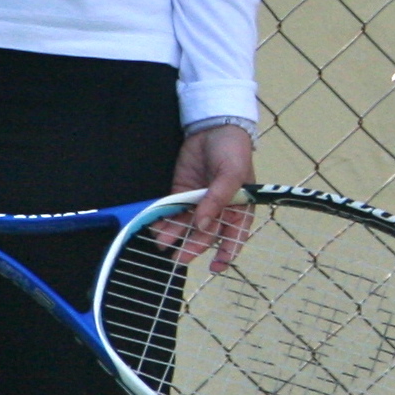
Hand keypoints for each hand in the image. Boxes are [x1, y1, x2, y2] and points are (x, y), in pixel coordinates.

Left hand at [158, 123, 258, 268]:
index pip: (234, 238)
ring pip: (186, 226)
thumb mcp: (231, 174)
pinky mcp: (181, 193)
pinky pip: (172, 211)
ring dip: (174, 235)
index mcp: (239, 210)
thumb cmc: (233, 151)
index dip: (225, 254)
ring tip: (161, 242)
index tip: (215, 268)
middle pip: (205, 235)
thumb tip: (202, 225)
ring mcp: (199, 203)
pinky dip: (164, 220)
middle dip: (192, 247)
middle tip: (178, 257)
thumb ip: (217, 200)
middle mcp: (219, 211)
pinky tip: (156, 227)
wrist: (214, 127)